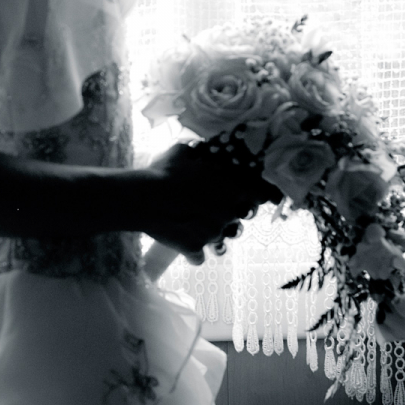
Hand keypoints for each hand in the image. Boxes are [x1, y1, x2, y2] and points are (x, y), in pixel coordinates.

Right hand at [141, 142, 269, 265]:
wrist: (144, 198)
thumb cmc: (166, 171)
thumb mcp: (183, 151)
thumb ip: (198, 151)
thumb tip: (200, 147)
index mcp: (232, 188)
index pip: (260, 195)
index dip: (260, 195)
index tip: (259, 196)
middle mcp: (228, 213)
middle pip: (243, 218)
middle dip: (234, 214)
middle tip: (221, 209)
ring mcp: (212, 234)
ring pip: (224, 241)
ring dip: (216, 236)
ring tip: (204, 229)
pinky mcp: (194, 249)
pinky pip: (199, 257)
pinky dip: (194, 252)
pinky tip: (186, 246)